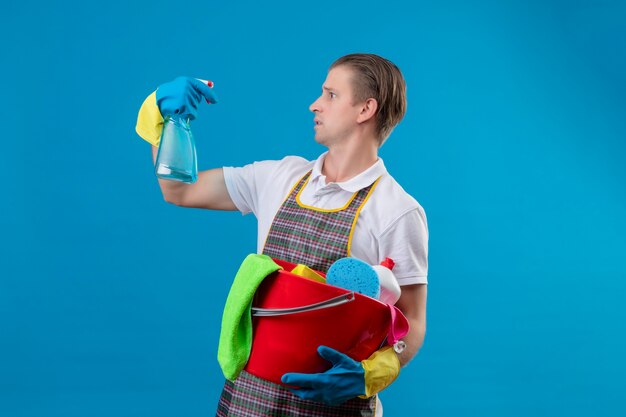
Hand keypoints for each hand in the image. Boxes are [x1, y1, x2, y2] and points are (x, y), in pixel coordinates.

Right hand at [156, 76, 217, 119]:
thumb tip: (211, 85)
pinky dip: (188, 115)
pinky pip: (192, 114)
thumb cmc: (170, 94)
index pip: (202, 87)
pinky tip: (178, 111)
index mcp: (187, 80)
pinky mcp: (183, 105)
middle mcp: (187, 86)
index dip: (210, 94)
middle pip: (198, 100)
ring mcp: (185, 95)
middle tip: (180, 102)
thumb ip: (196, 86)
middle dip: (192, 103)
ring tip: (177, 106)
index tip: (215, 101)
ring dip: (188, 110)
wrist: (156, 102)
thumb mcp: (182, 87)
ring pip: (195, 108)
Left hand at [281, 345, 400, 404]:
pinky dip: (313, 395)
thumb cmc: (352, 369)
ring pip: (311, 397)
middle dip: (295, 390)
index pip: (304, 381)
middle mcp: (324, 391)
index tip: (283, 378)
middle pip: (304, 393)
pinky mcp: (332, 401)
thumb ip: (330, 354)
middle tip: (288, 384)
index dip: (293, 379)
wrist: (364, 382)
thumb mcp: (341, 359)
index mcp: (324, 381)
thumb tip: (319, 348)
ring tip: (298, 387)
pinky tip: (314, 390)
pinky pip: (319, 399)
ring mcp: (328, 398)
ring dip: (304, 392)